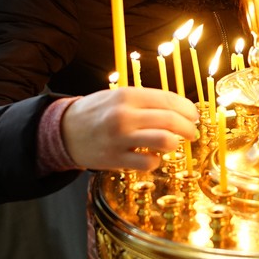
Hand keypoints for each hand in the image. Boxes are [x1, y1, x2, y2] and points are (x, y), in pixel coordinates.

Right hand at [60, 87, 199, 171]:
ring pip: (164, 141)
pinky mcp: (116, 159)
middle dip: (188, 128)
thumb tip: (182, 109)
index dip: (187, 108)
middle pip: (171, 120)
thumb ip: (147, 101)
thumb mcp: (120, 97)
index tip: (194, 115)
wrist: (64, 131)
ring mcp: (120, 138)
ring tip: (173, 144)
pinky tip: (153, 157)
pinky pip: (149, 162)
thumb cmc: (98, 112)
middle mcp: (125, 116)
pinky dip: (156, 161)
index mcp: (128, 95)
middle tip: (191, 133)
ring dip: (175, 143)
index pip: (168, 100)